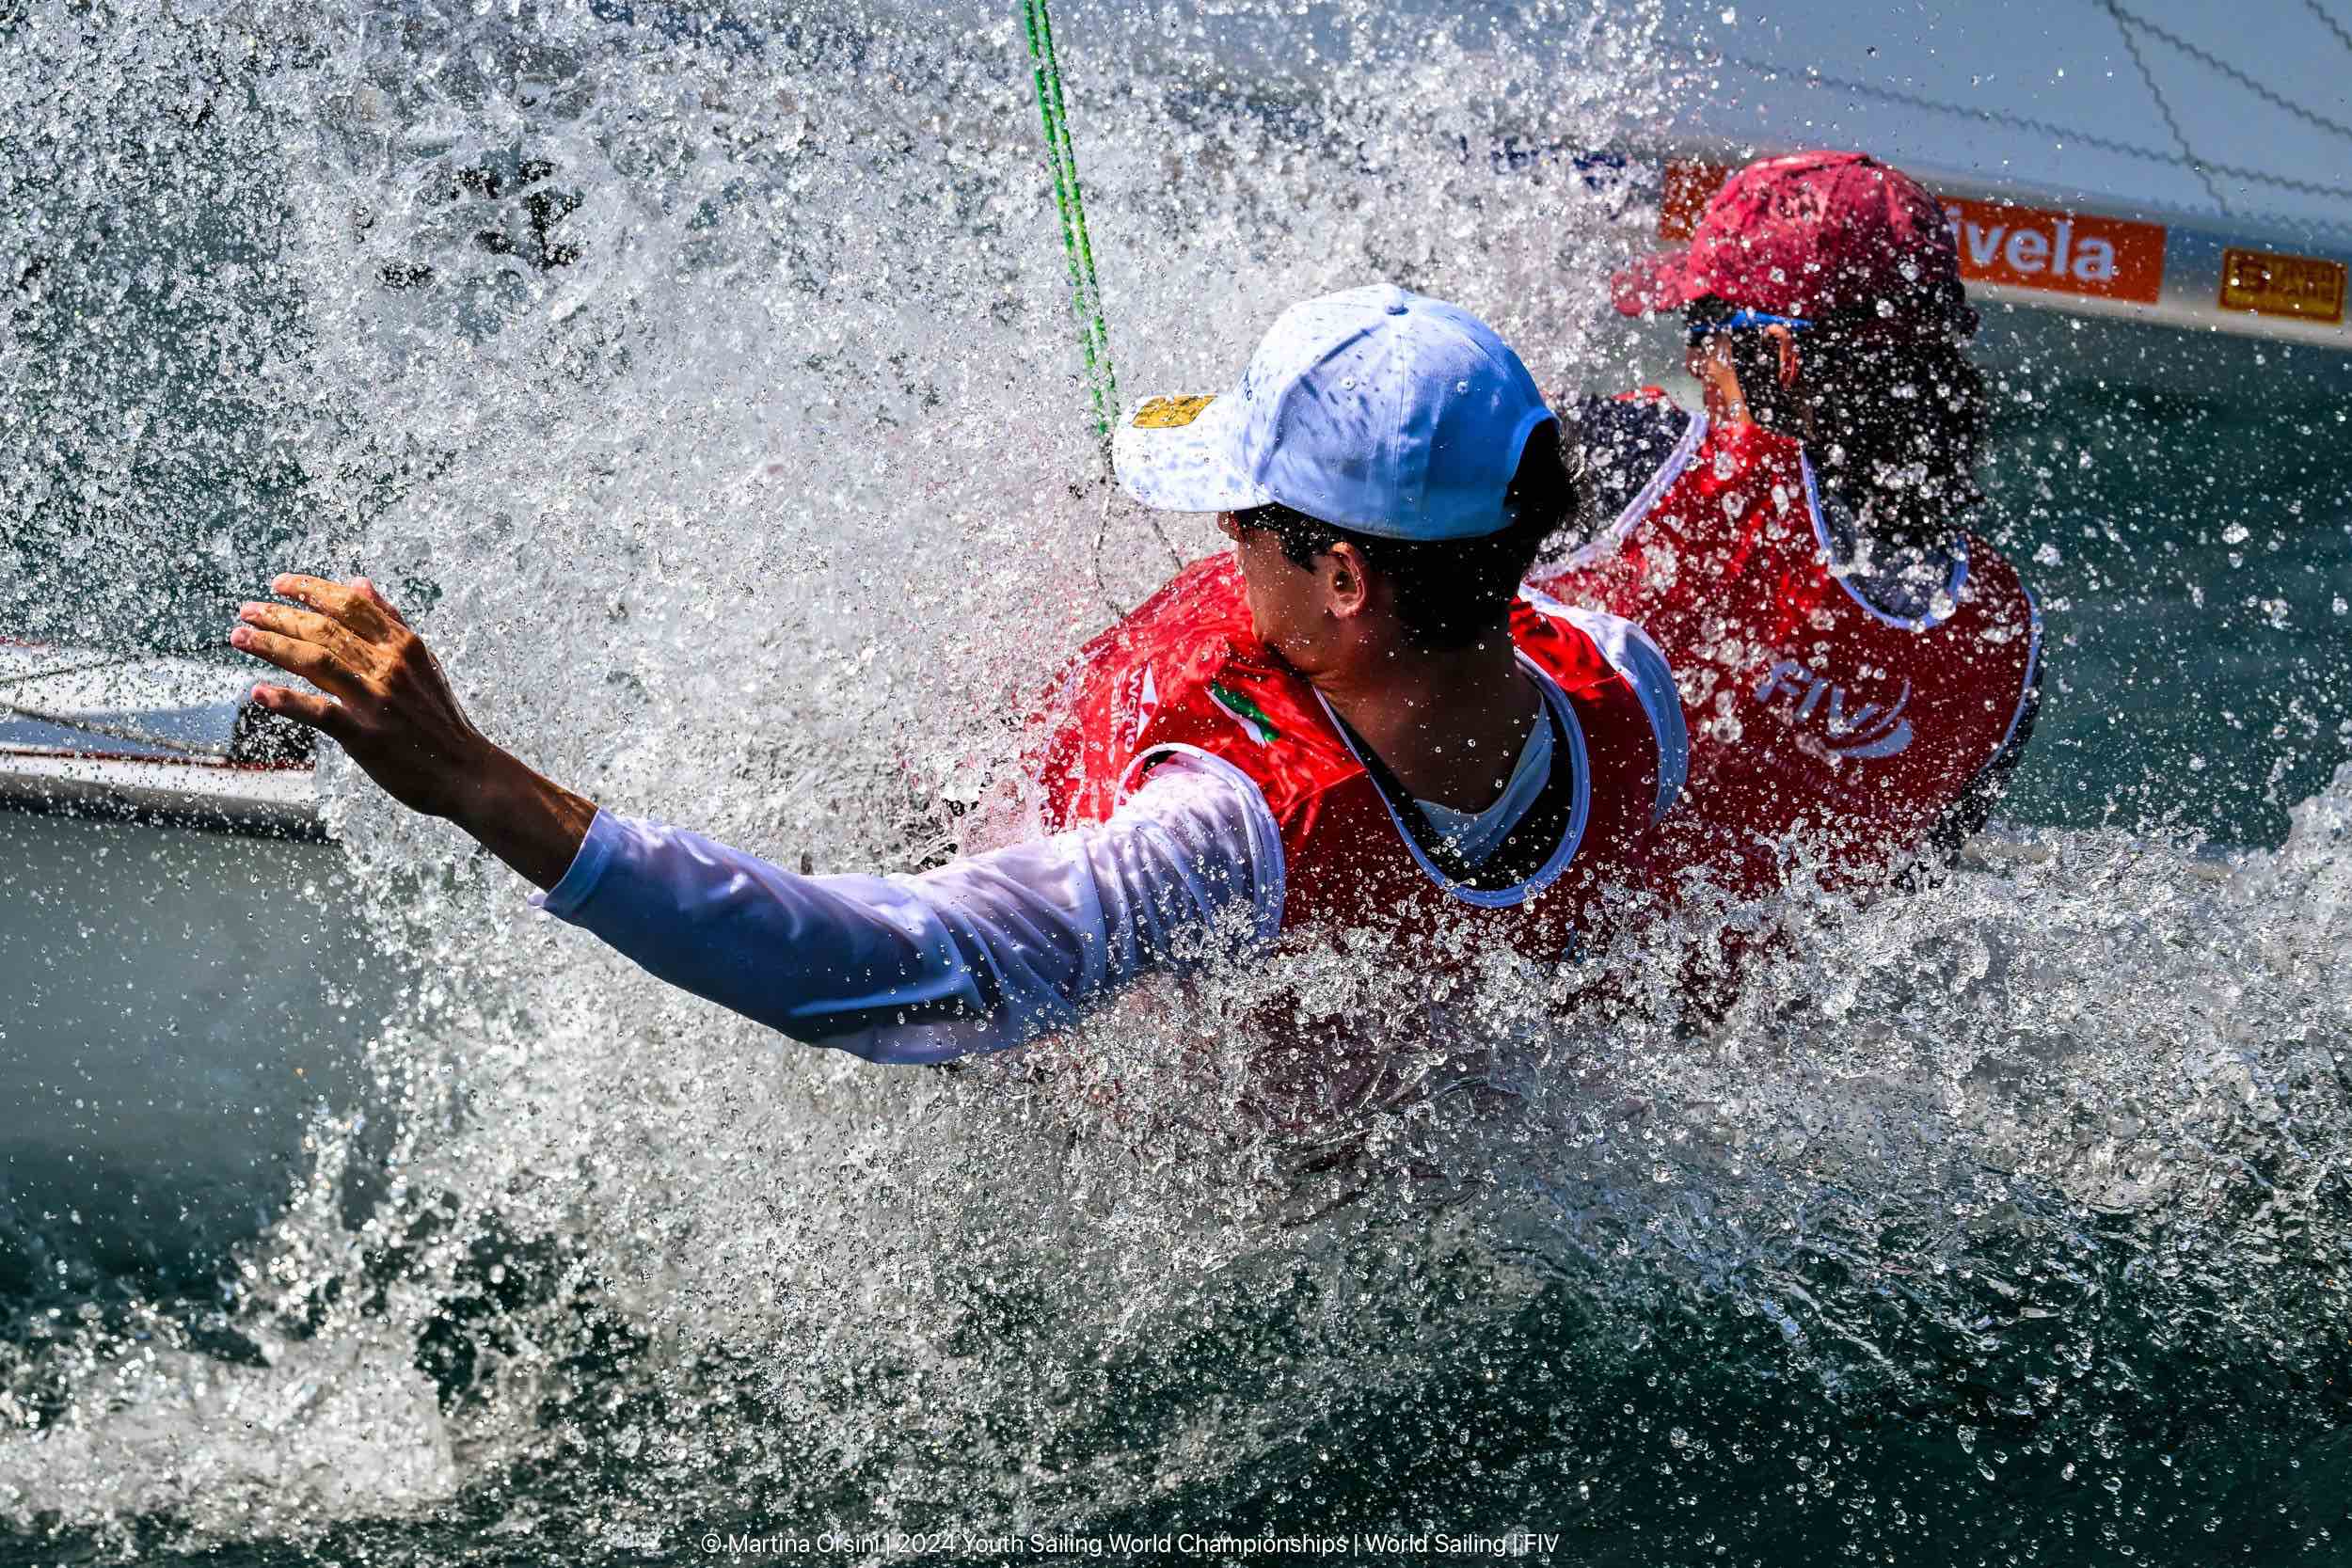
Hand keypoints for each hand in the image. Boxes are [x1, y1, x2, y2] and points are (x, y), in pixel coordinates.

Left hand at [232, 574, 596, 888]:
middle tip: (246, 611)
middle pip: (323, 629)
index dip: (309, 589)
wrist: (466, 772)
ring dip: (272, 646)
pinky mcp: (365, 736)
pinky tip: (259, 691)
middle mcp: (389, 667)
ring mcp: (376, 701)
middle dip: (278, 615)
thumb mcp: (423, 661)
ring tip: (241, 637)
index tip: (280, 584)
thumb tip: (359, 583)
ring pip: (315, 661)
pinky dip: (287, 701)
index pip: (349, 604)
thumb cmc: (440, 719)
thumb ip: (390, 621)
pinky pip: (319, 712)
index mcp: (403, 646)